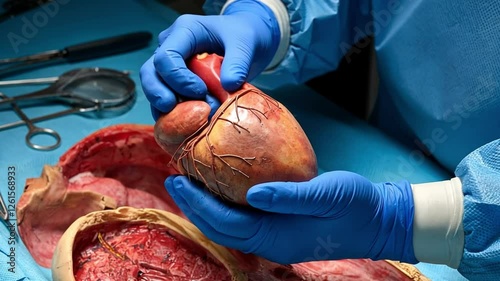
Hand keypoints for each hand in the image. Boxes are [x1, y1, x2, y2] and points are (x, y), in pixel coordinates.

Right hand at [140, 0, 280, 119]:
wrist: (247, 42)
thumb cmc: (243, 36)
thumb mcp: (246, 43)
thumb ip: (238, 62)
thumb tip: (228, 85)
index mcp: (184, 32)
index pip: (166, 56)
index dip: (179, 79)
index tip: (201, 92)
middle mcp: (170, 46)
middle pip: (150, 72)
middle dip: (159, 95)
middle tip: (174, 110)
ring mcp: (170, 65)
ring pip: (154, 89)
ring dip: (167, 109)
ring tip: (188, 121)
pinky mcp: (175, 83)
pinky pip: (166, 101)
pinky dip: (174, 115)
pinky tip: (189, 126)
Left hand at [166, 171, 417, 264]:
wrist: (377, 221)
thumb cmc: (355, 206)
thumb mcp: (326, 195)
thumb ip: (290, 196)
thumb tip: (253, 193)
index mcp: (276, 237)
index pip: (225, 223)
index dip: (198, 203)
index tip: (178, 180)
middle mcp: (270, 242)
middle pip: (220, 228)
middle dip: (194, 206)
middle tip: (175, 179)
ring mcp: (275, 238)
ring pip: (229, 226)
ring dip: (206, 207)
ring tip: (190, 184)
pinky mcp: (281, 228)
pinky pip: (244, 220)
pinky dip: (225, 206)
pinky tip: (221, 189)